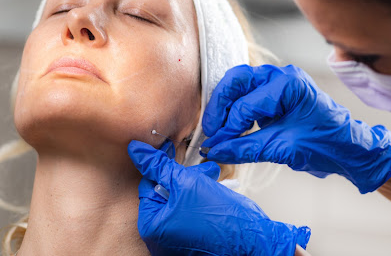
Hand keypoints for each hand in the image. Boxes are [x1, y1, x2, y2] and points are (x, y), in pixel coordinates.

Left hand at [127, 140, 310, 255]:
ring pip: (181, 200)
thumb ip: (160, 166)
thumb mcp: (187, 183)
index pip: (148, 186)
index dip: (166, 168)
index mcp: (152, 226)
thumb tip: (137, 151)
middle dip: (186, 178)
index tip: (179, 156)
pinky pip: (192, 212)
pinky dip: (203, 199)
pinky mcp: (193, 238)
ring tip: (215, 179)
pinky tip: (217, 191)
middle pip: (166, 193)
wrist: (253, 240)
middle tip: (204, 171)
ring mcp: (177, 239)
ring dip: (197, 185)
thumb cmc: (221, 219)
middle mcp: (161, 236)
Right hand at [202, 64, 390, 193]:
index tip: (215, 145)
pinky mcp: (274, 93)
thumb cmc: (326, 144)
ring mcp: (277, 82)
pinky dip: (236, 109)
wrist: (349, 148)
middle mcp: (281, 76)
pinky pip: (247, 95)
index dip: (228, 127)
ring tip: (217, 130)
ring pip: (239, 84)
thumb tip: (216, 151)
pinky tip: (231, 128)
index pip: (246, 104)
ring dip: (225, 106)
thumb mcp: (283, 148)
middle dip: (220, 106)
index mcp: (288, 84)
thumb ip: (246, 148)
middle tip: (210, 130)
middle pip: (236, 80)